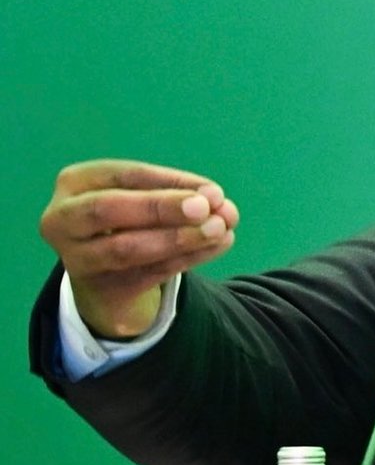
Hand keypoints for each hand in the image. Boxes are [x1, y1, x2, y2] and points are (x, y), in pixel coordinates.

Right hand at [38, 160, 238, 338]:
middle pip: (107, 209)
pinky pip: (147, 273)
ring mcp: (77, 257)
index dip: (170, 182)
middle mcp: (64, 218)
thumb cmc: (129, 222)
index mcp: (75, 183)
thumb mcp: (145, 200)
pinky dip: (188, 258)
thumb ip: (179, 196)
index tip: (213, 192)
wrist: (107, 279)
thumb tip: (218, 200)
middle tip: (207, 209)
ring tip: (220, 229)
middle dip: (160, 207)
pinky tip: (218, 245)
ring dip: (179, 238)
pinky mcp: (100, 288)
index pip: (123, 176)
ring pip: (127, 247)